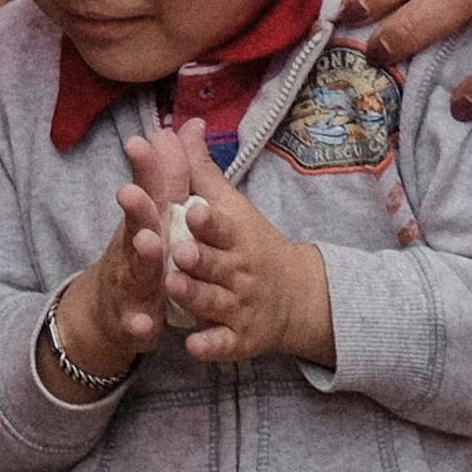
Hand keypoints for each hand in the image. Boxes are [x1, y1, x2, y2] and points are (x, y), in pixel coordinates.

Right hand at [44, 154, 177, 389]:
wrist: (107, 311)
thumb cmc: (140, 253)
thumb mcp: (154, 215)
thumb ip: (168, 175)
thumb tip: (182, 126)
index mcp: (144, 223)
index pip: (145, 190)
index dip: (143, 168)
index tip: (140, 142)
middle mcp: (132, 249)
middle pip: (134, 226)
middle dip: (136, 210)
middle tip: (134, 193)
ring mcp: (130, 285)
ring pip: (136, 272)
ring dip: (141, 259)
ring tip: (148, 246)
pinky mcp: (132, 320)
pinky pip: (136, 323)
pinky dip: (137, 322)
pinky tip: (142, 324)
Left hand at [128, 129, 330, 368]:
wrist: (298, 296)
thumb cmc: (252, 242)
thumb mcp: (231, 206)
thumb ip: (202, 170)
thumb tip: (184, 124)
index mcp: (236, 236)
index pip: (223, 225)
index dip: (209, 220)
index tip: (195, 210)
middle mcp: (240, 271)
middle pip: (217, 265)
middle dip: (199, 258)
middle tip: (178, 251)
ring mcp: (240, 307)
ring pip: (214, 303)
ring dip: (195, 296)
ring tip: (172, 286)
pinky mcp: (239, 338)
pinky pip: (224, 344)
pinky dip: (210, 346)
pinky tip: (193, 346)